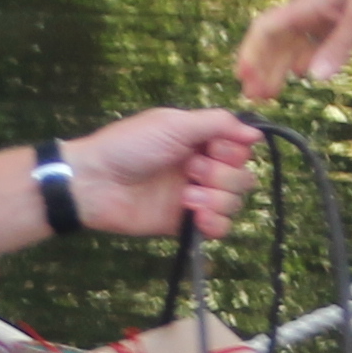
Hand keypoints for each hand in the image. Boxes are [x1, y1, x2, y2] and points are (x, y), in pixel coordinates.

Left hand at [62, 108, 259, 241]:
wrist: (96, 183)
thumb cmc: (129, 146)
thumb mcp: (174, 124)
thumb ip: (217, 124)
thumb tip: (256, 133)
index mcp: (200, 140)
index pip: (241, 148)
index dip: (233, 151)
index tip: (212, 149)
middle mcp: (202, 167)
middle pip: (243, 177)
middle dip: (222, 175)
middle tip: (191, 170)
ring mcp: (196, 196)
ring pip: (234, 203)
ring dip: (216, 199)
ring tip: (185, 197)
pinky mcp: (186, 222)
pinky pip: (220, 228)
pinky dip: (214, 223)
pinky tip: (195, 216)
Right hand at [237, 0, 351, 98]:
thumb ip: (337, 46)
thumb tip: (312, 77)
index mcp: (307, 5)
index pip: (267, 29)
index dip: (252, 52)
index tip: (243, 77)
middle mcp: (311, 10)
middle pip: (277, 42)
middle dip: (264, 68)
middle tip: (255, 97)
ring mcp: (328, 16)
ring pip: (295, 45)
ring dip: (282, 68)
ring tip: (273, 93)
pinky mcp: (345, 21)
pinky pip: (317, 44)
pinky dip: (307, 60)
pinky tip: (305, 74)